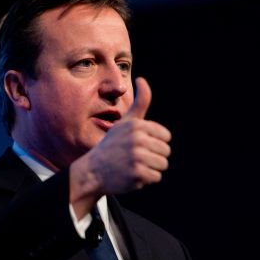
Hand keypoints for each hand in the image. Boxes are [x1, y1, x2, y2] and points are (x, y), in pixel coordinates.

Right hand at [70, 77, 171, 216]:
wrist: (93, 170)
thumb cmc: (112, 145)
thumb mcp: (125, 122)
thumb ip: (139, 102)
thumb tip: (142, 79)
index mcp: (137, 126)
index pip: (166, 136)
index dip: (155, 142)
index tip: (139, 145)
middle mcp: (137, 140)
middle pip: (165, 151)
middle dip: (154, 156)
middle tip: (135, 158)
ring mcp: (137, 157)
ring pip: (162, 164)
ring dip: (151, 168)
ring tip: (134, 166)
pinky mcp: (137, 174)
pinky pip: (156, 177)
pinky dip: (146, 180)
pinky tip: (131, 176)